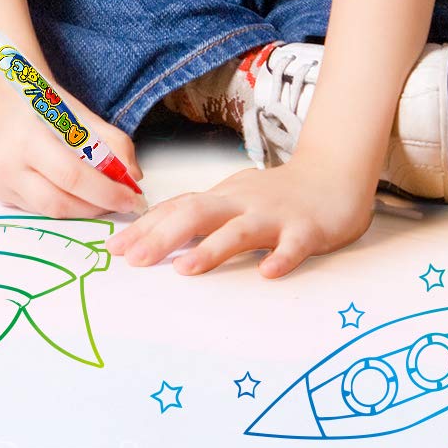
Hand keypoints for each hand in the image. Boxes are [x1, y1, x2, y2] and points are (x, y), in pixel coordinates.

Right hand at [0, 90, 143, 218]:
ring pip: (49, 211)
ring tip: (101, 197)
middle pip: (59, 203)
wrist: (2, 93)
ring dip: (81, 210)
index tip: (133, 198)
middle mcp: (7, 163)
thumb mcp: (80, 112)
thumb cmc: (43, 99)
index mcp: (28, 137)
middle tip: (121, 202)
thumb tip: (134, 178)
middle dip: (97, 207)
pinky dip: (62, 204)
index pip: (72, 177)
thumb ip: (112, 142)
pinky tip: (73, 192)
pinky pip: (37, 209)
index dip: (107, 193)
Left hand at [106, 158, 375, 278]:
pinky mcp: (306, 229)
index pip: (176, 209)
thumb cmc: (275, 195)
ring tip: (185, 269)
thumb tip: (152, 238)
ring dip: (212, 249)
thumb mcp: (232, 200)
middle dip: (163, 237)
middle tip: (135, 261)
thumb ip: (200, 216)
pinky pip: (293, 245)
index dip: (144, 228)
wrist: (333, 174)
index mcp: (221, 197)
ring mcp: (274, 215)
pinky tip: (267, 273)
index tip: (114, 249)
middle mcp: (241, 202)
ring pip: (239, 229)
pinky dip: (280, 258)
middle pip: (196, 213)